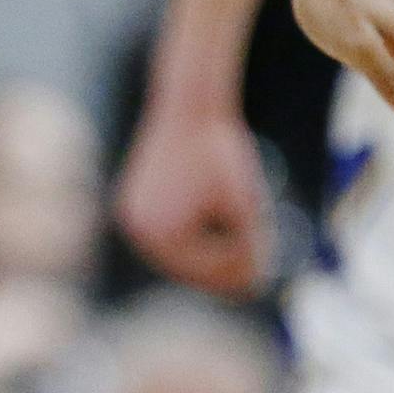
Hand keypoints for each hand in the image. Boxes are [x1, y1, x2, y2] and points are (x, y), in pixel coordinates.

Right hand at [118, 101, 273, 295]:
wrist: (189, 107)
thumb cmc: (219, 151)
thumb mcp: (244, 203)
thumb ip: (249, 245)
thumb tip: (253, 286)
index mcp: (162, 232)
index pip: (205, 268)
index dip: (237, 274)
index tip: (263, 279)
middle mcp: (138, 229)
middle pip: (186, 266)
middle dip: (219, 274)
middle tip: (250, 283)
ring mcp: (130, 218)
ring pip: (173, 253)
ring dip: (201, 261)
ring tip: (235, 266)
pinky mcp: (130, 204)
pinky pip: (162, 234)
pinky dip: (186, 241)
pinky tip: (211, 243)